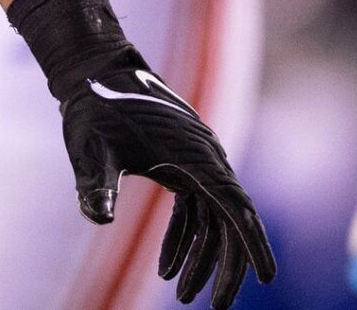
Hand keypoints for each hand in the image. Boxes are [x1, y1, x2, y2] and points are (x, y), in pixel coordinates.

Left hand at [57, 47, 276, 308]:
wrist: (93, 70)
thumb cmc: (94, 108)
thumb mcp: (92, 149)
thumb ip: (96, 183)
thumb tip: (96, 218)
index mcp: (195, 157)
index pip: (235, 208)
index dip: (252, 244)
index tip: (264, 278)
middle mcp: (204, 159)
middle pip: (229, 220)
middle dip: (225, 266)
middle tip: (215, 308)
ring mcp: (195, 161)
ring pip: (211, 218)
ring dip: (201, 258)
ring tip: (184, 297)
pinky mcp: (180, 163)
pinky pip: (194, 209)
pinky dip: (184, 239)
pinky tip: (166, 268)